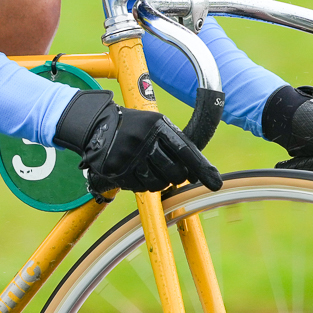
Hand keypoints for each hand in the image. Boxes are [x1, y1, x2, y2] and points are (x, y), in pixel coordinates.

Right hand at [54, 90, 224, 194]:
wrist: (97, 125)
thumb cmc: (134, 127)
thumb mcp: (156, 124)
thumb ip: (177, 144)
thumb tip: (197, 174)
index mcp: (158, 125)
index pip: (186, 151)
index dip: (202, 168)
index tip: (215, 183)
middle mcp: (144, 141)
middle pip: (175, 173)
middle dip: (178, 177)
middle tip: (172, 171)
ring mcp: (129, 156)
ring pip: (158, 183)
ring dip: (160, 181)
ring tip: (151, 168)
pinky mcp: (118, 170)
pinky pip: (140, 187)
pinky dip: (143, 184)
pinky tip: (137, 171)